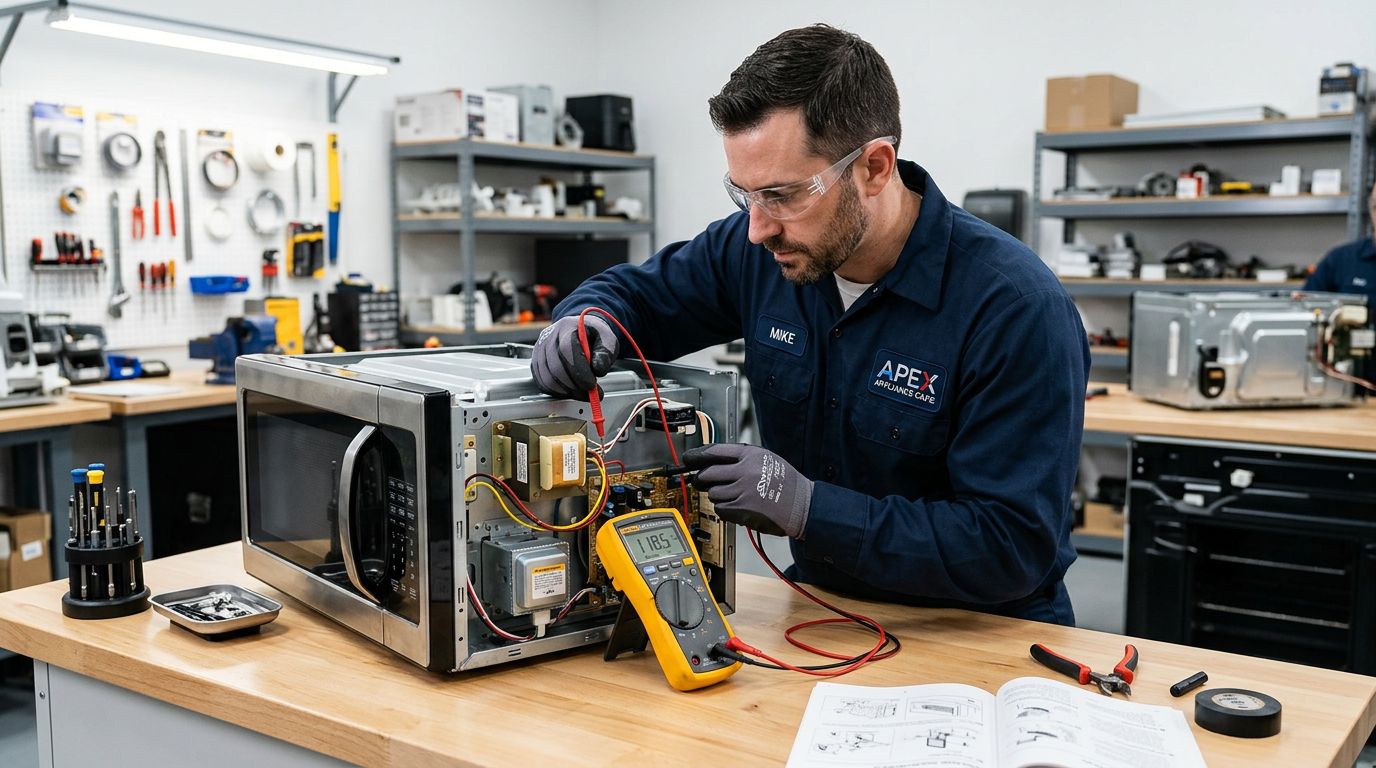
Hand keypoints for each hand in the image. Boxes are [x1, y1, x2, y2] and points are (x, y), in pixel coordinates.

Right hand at [531, 315, 617, 398]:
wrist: (580, 332)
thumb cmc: (593, 336)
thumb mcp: (607, 339)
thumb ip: (605, 354)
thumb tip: (598, 370)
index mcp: (567, 327)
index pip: (566, 349)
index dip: (578, 371)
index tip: (591, 384)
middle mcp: (548, 337)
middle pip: (555, 367)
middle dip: (575, 385)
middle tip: (591, 393)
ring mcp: (539, 350)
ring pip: (548, 379)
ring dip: (567, 391)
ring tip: (583, 392)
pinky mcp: (536, 363)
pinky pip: (542, 383)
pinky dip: (558, 392)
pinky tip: (571, 390)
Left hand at [681, 443, 812, 538]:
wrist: (802, 505)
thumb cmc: (786, 483)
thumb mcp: (766, 459)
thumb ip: (741, 459)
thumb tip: (713, 462)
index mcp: (750, 455)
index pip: (715, 451)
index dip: (697, 456)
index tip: (688, 458)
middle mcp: (745, 471)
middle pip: (707, 474)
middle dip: (702, 479)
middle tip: (702, 481)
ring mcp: (742, 491)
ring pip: (713, 493)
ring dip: (717, 495)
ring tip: (733, 495)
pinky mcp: (742, 510)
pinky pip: (720, 509)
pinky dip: (724, 509)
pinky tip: (738, 506)